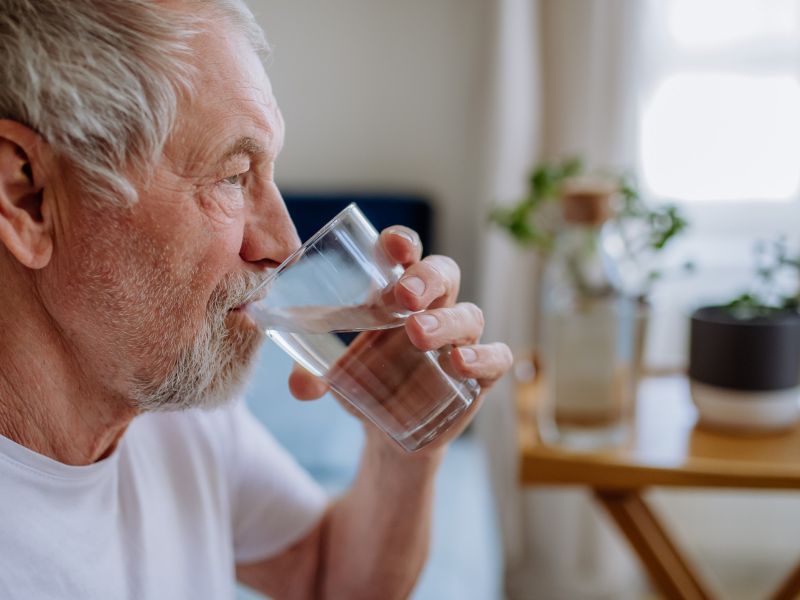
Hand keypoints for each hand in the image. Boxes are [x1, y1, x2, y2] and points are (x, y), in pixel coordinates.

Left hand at [287, 226, 512, 457]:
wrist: (388, 430)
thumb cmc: (365, 381)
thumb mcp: (335, 373)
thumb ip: (312, 373)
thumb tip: (299, 386)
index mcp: (395, 294)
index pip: (405, 254)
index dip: (402, 243)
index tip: (392, 244)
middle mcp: (433, 308)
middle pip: (444, 272)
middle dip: (427, 277)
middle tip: (403, 296)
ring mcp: (459, 340)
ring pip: (468, 314)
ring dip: (445, 321)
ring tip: (417, 334)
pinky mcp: (479, 374)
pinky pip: (495, 357)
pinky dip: (482, 357)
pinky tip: (459, 363)